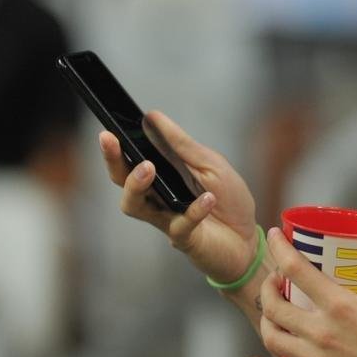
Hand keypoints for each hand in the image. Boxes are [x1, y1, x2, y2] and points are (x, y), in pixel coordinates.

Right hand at [98, 111, 257, 284]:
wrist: (249, 239)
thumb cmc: (228, 200)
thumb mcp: (210, 163)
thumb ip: (182, 145)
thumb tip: (153, 117)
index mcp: (161, 176)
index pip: (130, 160)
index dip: (115, 147)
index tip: (107, 132)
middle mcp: (156, 198)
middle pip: (122, 181)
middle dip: (113, 161)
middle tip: (112, 141)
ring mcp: (166, 219)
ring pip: (135, 206)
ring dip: (136, 185)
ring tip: (148, 168)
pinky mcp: (184, 238)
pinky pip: (181, 224)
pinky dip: (194, 210)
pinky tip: (207, 199)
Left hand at [248, 228, 356, 356]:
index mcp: (340, 305)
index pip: (296, 269)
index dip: (279, 248)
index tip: (273, 236)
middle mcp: (321, 331)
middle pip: (275, 304)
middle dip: (269, 287)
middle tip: (276, 281)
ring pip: (272, 337)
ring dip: (266, 320)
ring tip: (273, 312)